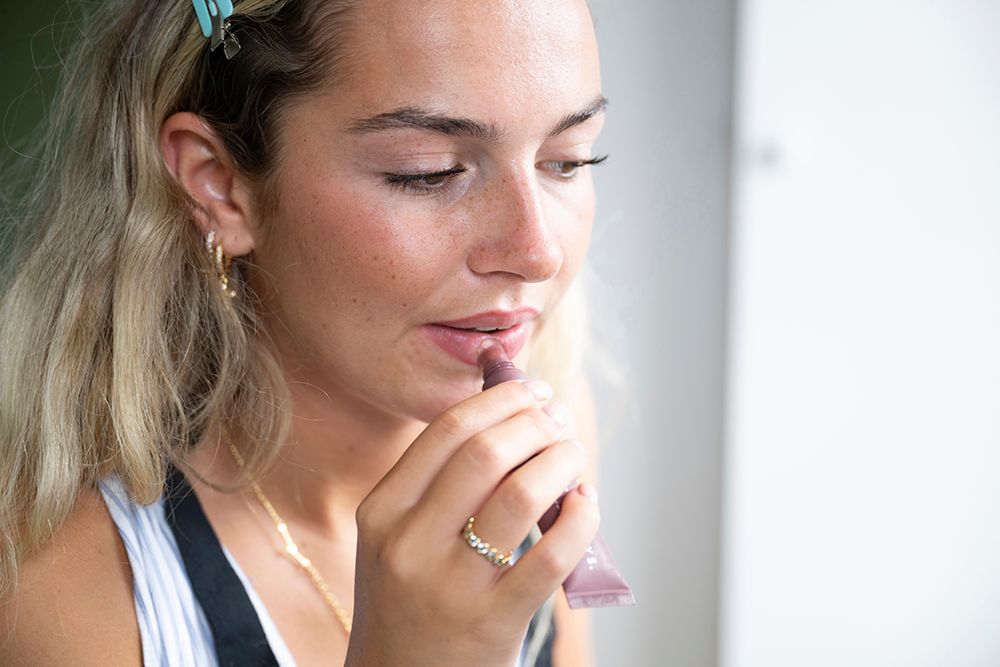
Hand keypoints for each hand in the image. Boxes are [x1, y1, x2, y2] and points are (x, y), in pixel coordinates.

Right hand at [345, 379, 599, 666]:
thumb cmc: (409, 599)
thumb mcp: (397, 536)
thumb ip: (438, 480)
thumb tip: (510, 408)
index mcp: (382, 511)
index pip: (448, 430)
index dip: (502, 399)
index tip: (533, 392)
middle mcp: (410, 545)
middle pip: (487, 452)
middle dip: (537, 424)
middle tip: (558, 423)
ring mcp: (452, 587)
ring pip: (523, 494)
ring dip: (563, 463)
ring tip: (573, 460)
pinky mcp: (494, 622)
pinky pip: (553, 555)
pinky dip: (583, 518)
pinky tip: (585, 506)